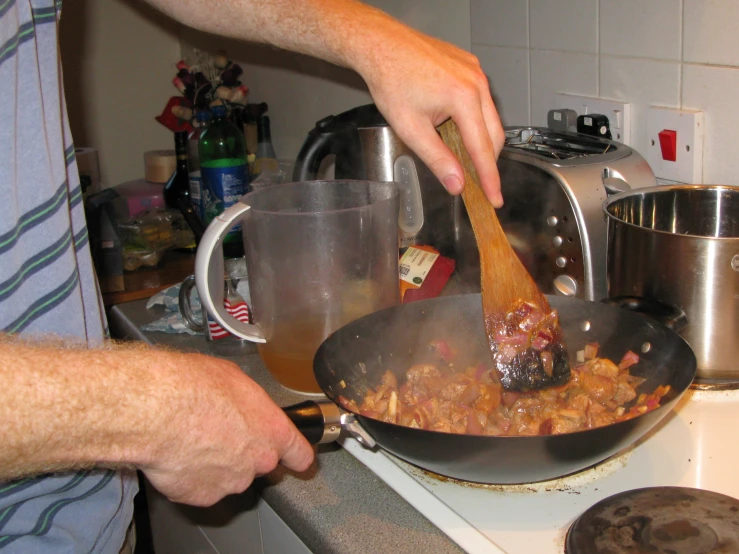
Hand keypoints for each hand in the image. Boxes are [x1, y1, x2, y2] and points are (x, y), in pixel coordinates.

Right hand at [141, 354, 313, 506]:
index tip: (295, 457)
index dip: (296, 456)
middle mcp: (258, 461)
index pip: (300, 454)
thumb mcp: (233, 379)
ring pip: (228, 476)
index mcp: (273, 430)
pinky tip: (179, 455)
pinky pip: (200, 487)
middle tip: (219, 432)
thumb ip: (248, 402)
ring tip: (192, 439)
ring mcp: (231, 482)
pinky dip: (191, 477)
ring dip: (215, 464)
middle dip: (243, 452)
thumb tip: (242, 404)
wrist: (157, 411)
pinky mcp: (202, 496)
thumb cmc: (194, 388)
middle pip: (259, 463)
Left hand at [358, 28, 504, 206]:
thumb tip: (456, 184)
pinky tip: (456, 128)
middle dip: (487, 161)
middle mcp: (476, 82)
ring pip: (490, 117)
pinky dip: (474, 119)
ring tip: (463, 156)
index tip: (495, 198)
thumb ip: (437, 159)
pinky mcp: (471, 66)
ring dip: (480, 139)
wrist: (382, 45)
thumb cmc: (391, 80)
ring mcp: (475, 72)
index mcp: (463, 98)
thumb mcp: (411, 129)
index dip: (489, 178)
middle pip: (494, 134)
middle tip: (479, 184)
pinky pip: (481, 100)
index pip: (483, 149)